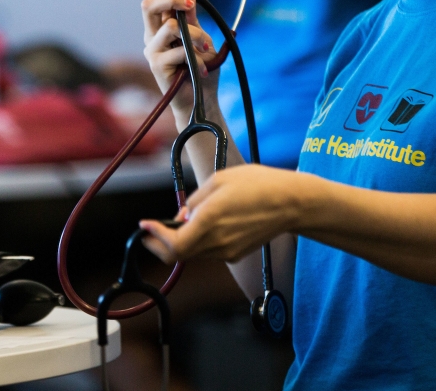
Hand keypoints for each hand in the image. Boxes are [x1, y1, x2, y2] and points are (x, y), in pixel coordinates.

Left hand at [139, 165, 302, 263]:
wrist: (291, 203)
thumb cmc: (258, 185)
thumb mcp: (219, 180)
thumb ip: (195, 201)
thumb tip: (181, 217)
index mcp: (210, 221)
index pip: (173, 244)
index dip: (154, 237)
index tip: (144, 225)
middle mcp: (216, 242)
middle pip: (177, 255)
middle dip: (159, 244)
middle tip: (149, 232)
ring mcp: (227, 251)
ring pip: (192, 254)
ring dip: (178, 243)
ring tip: (175, 224)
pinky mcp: (236, 254)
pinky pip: (208, 252)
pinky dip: (195, 243)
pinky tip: (200, 226)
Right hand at [141, 0, 218, 107]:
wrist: (201, 100)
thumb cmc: (201, 70)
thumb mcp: (200, 39)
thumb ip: (193, 20)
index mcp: (160, 27)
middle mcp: (152, 36)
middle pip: (148, 4)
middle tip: (193, 6)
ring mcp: (152, 51)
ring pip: (170, 26)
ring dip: (196, 35)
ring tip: (207, 49)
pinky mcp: (156, 66)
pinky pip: (179, 50)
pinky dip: (197, 58)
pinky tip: (203, 69)